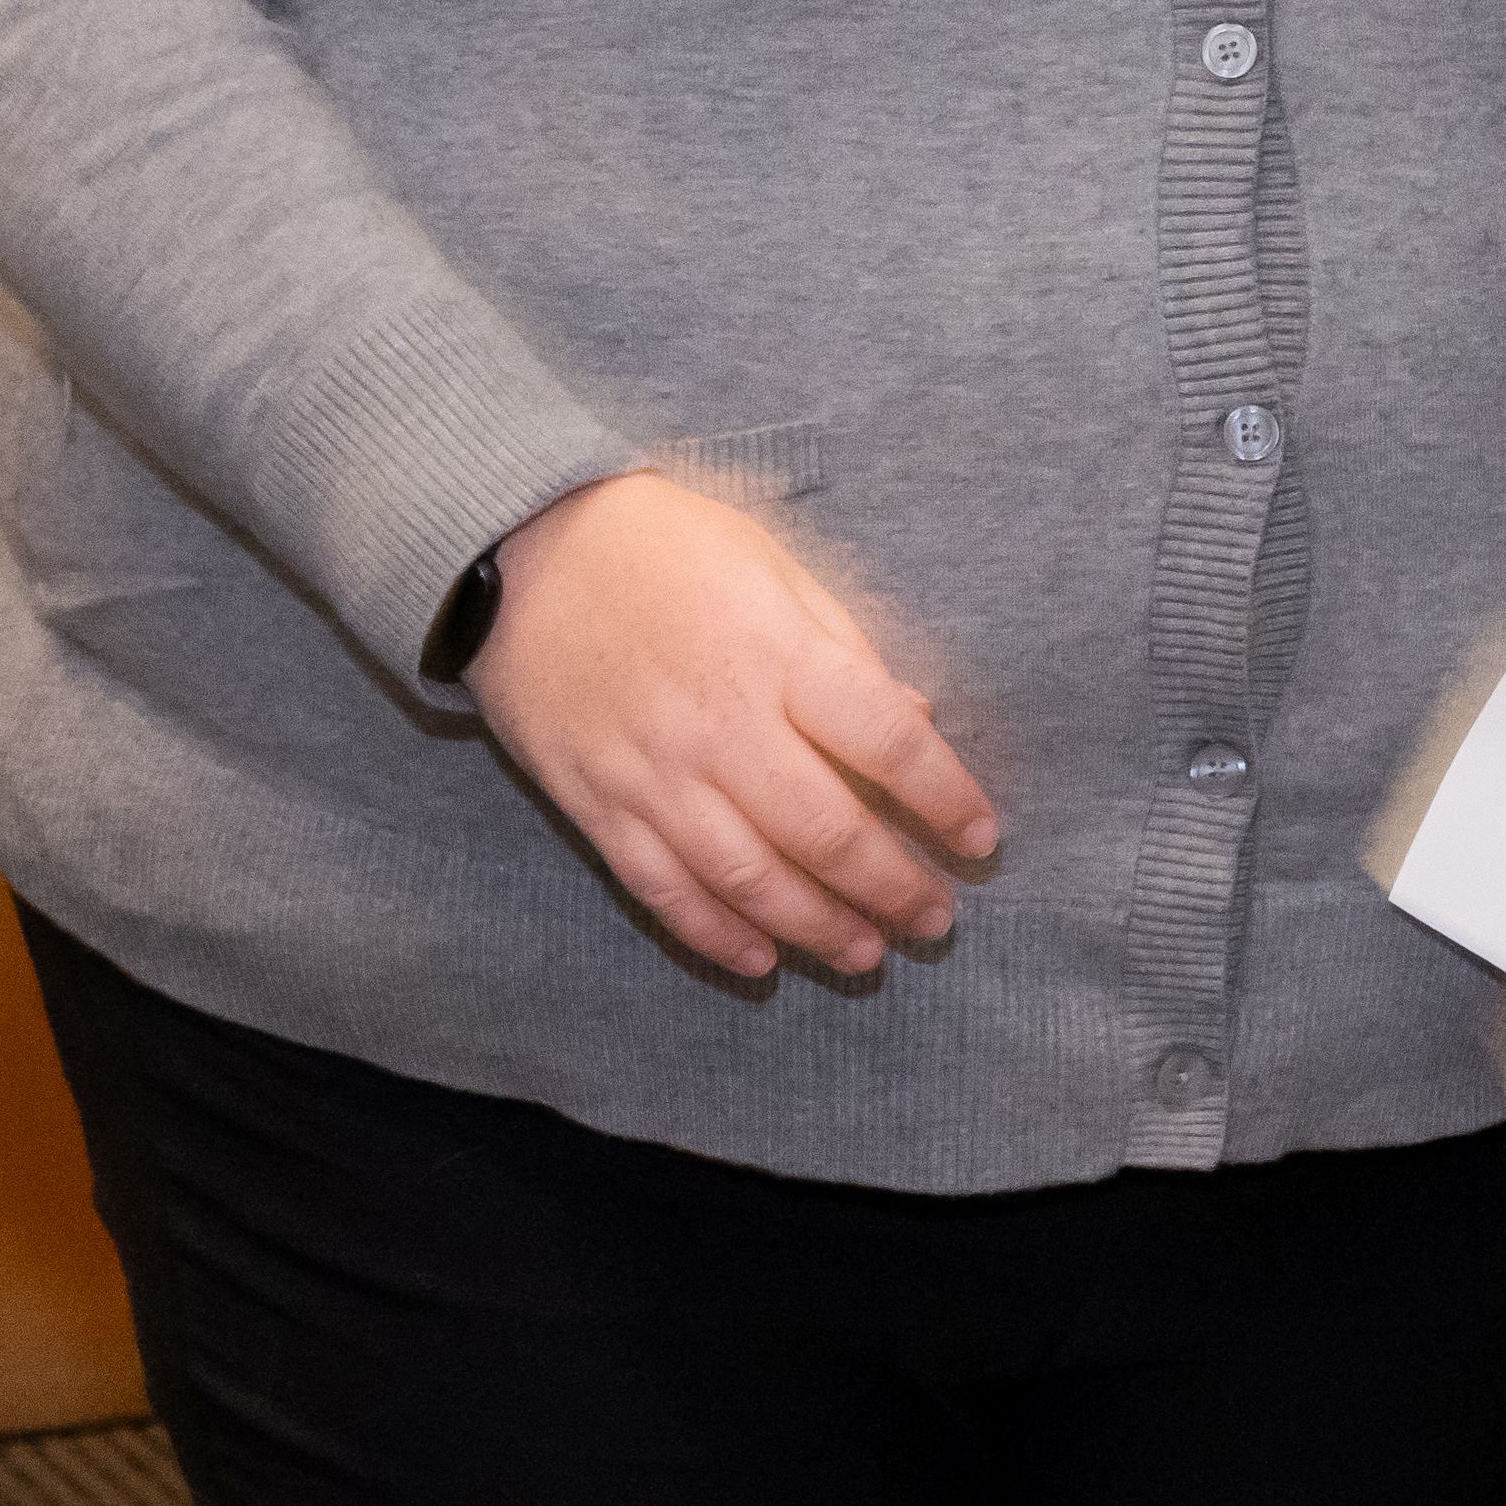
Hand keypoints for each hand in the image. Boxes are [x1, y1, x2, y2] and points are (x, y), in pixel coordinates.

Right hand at [471, 469, 1005, 988]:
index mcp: (778, 656)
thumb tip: (916, 716)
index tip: (982, 838)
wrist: (523, 551)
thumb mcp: (775, 567)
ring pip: (747, 876)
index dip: (945, 797)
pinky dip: (714, 933)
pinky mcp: (596, 804)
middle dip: (891, 887)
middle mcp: (720, 725)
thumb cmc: (666, 547)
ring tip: (867, 955)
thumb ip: (845, 649)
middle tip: (935, 922)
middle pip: (824, 830)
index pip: (887, 741)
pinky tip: (762, 958)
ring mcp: (653, 773)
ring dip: (817, 927)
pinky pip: (662, 888)